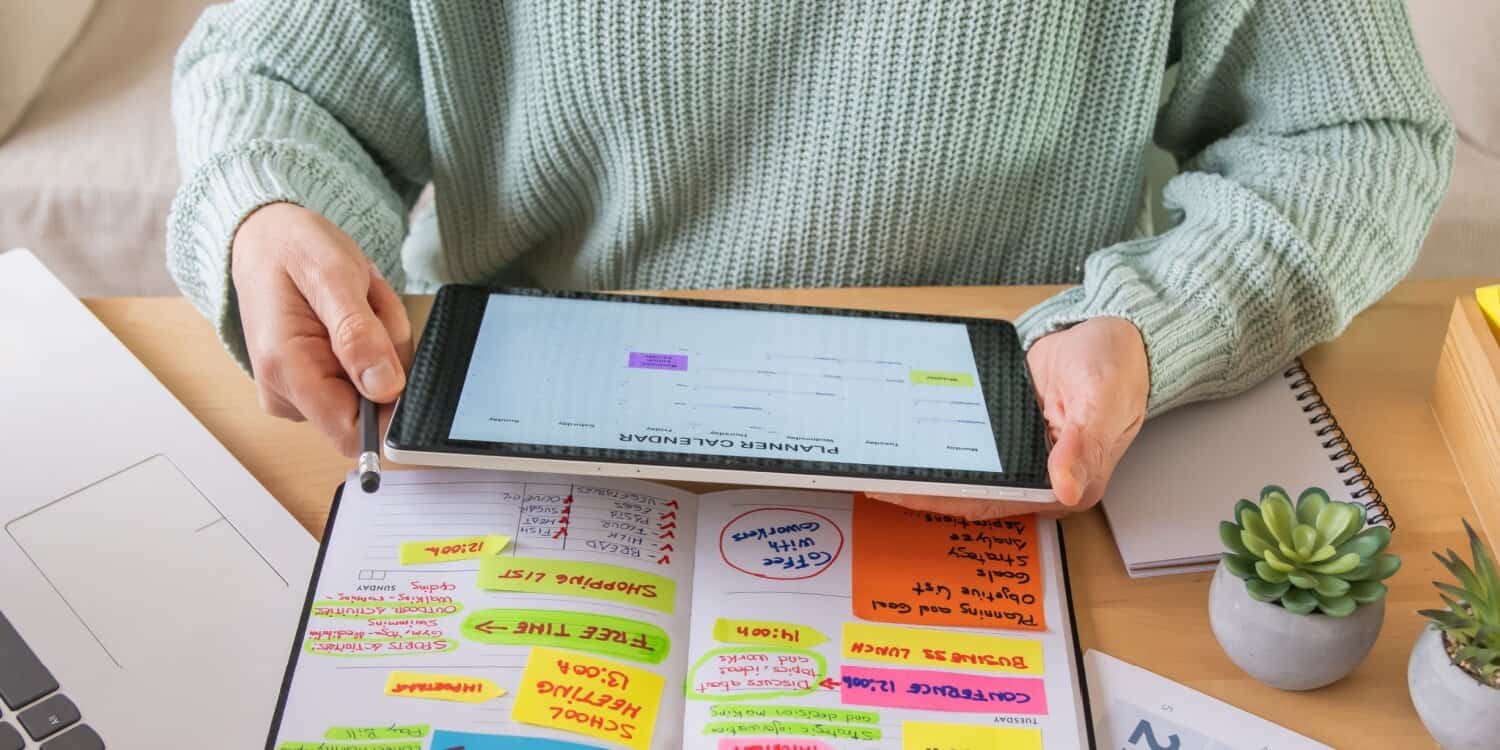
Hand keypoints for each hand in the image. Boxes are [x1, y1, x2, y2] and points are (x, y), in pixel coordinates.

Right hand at [231, 202, 411, 456]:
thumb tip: (385, 389)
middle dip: (388, 360)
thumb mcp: (334, 275)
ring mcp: (301, 392)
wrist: (267, 238)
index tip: (400, 360)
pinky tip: (358, 313)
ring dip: (385, 346)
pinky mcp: (315, 384)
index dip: (391, 410)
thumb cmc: (295, 249)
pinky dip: (377, 346)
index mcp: (286, 369)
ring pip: (376, 392)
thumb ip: (358, 333)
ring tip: (362, 302)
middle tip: (372, 308)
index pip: (353, 433)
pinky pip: (368, 378)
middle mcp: (288, 393)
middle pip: (372, 410)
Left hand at [869, 316, 1148, 519]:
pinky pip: (969, 443)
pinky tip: (904, 430)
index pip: (992, 502)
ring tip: (876, 456)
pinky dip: (937, 439)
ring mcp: (1023, 456)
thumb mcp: (1101, 396)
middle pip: (971, 493)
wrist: (1117, 335)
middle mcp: (1041, 479)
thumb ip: (1083, 442)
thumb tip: (1066, 488)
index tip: (899, 490)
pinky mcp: (1009, 433)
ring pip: (965, 471)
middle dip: (921, 487)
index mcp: (1067, 485)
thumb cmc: (1117, 366)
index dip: (943, 500)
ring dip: (924, 466)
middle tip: (870, 475)